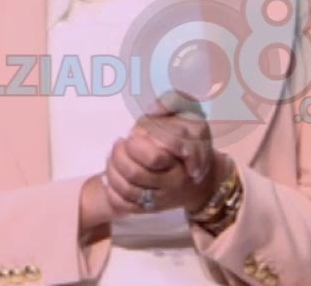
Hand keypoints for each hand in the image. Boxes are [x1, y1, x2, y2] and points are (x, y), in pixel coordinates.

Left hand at [99, 100, 223, 215]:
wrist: (201, 177)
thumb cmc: (190, 136)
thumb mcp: (189, 111)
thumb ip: (171, 101)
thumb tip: (152, 111)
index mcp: (185, 156)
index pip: (154, 157)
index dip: (136, 145)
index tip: (132, 135)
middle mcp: (175, 181)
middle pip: (136, 174)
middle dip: (120, 157)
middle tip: (118, 143)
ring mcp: (163, 197)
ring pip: (129, 191)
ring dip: (113, 172)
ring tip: (112, 157)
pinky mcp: (152, 209)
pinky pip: (126, 205)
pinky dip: (113, 192)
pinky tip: (109, 177)